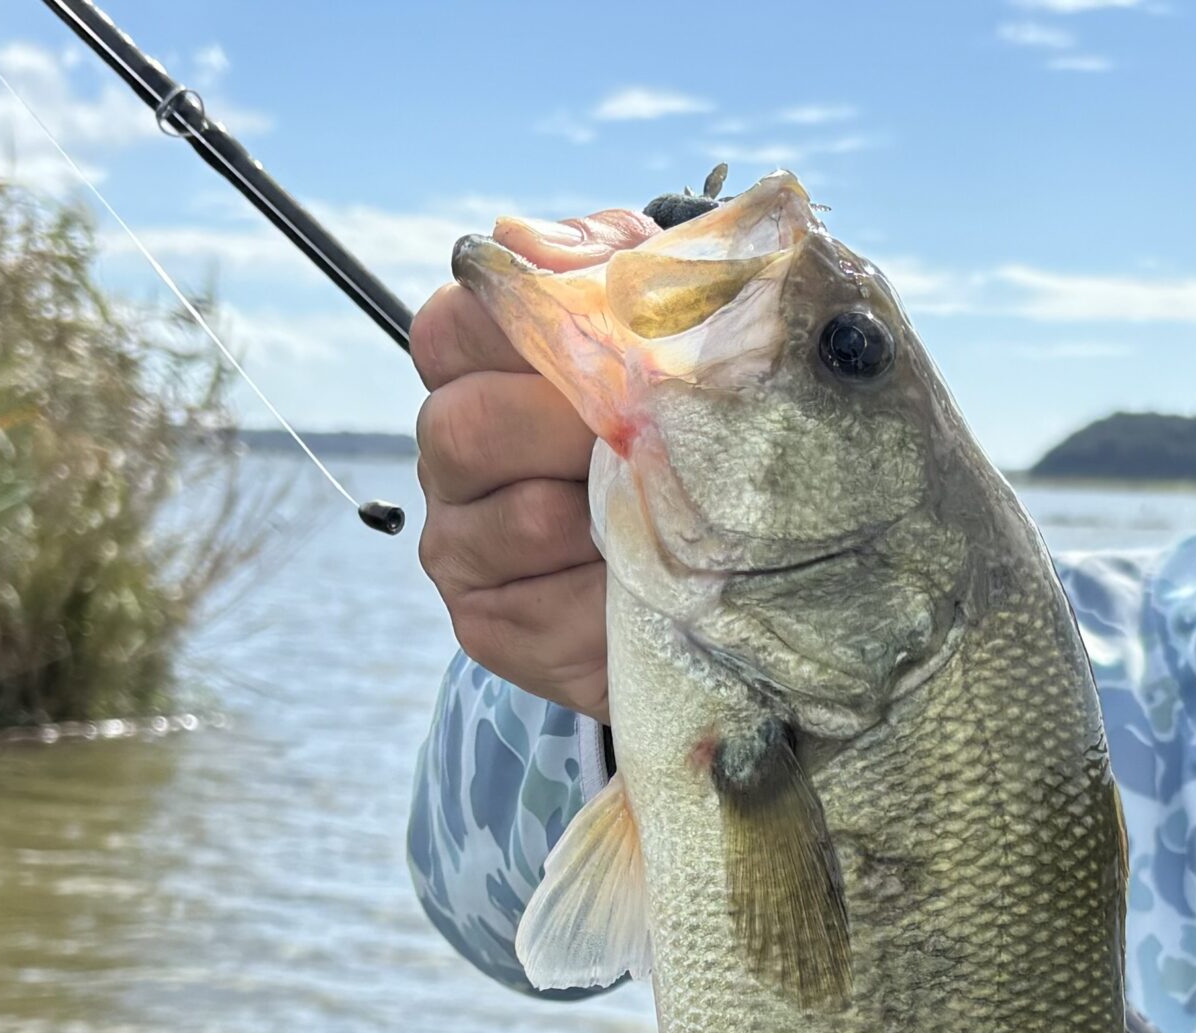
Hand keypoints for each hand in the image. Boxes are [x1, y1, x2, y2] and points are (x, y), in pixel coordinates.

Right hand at [412, 207, 657, 721]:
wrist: (746, 573)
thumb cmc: (695, 431)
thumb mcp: (670, 330)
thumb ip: (610, 269)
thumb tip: (523, 242)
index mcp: (475, 369)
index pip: (453, 328)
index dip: (524, 330)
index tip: (610, 344)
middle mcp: (449, 453)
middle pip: (469, 424)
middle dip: (575, 427)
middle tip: (657, 435)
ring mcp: (460, 543)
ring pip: (521, 519)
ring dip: (614, 514)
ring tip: (682, 512)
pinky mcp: (492, 625)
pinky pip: (549, 609)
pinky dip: (618, 595)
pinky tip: (663, 586)